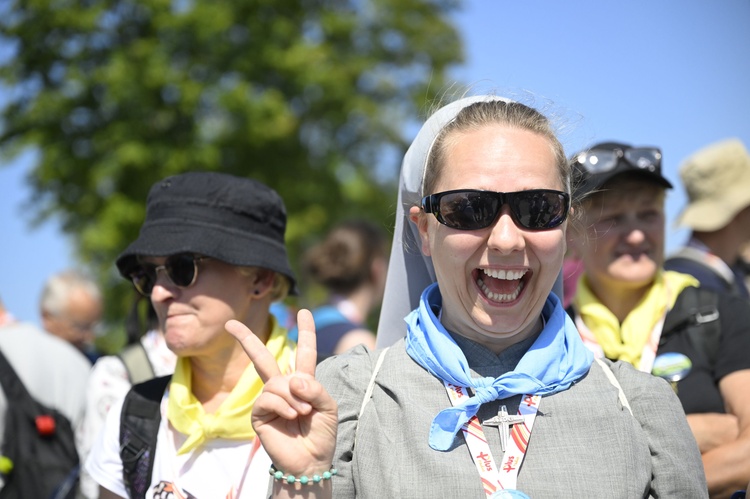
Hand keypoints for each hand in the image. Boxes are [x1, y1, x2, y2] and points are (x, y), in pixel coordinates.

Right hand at [226, 309, 337, 475]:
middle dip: (246, 339)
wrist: (311, 461)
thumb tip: (292, 377)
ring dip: (293, 396)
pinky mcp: (259, 415)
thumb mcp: (328, 406)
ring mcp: (269, 400)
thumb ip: (314, 387)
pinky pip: (268, 398)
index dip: (305, 331)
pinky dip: (283, 405)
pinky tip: (292, 416)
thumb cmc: (321, 434)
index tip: (303, 312)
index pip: (303, 352)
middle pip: (263, 357)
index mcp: (302, 381)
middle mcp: (283, 387)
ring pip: (275, 382)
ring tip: (303, 413)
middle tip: (230, 324)